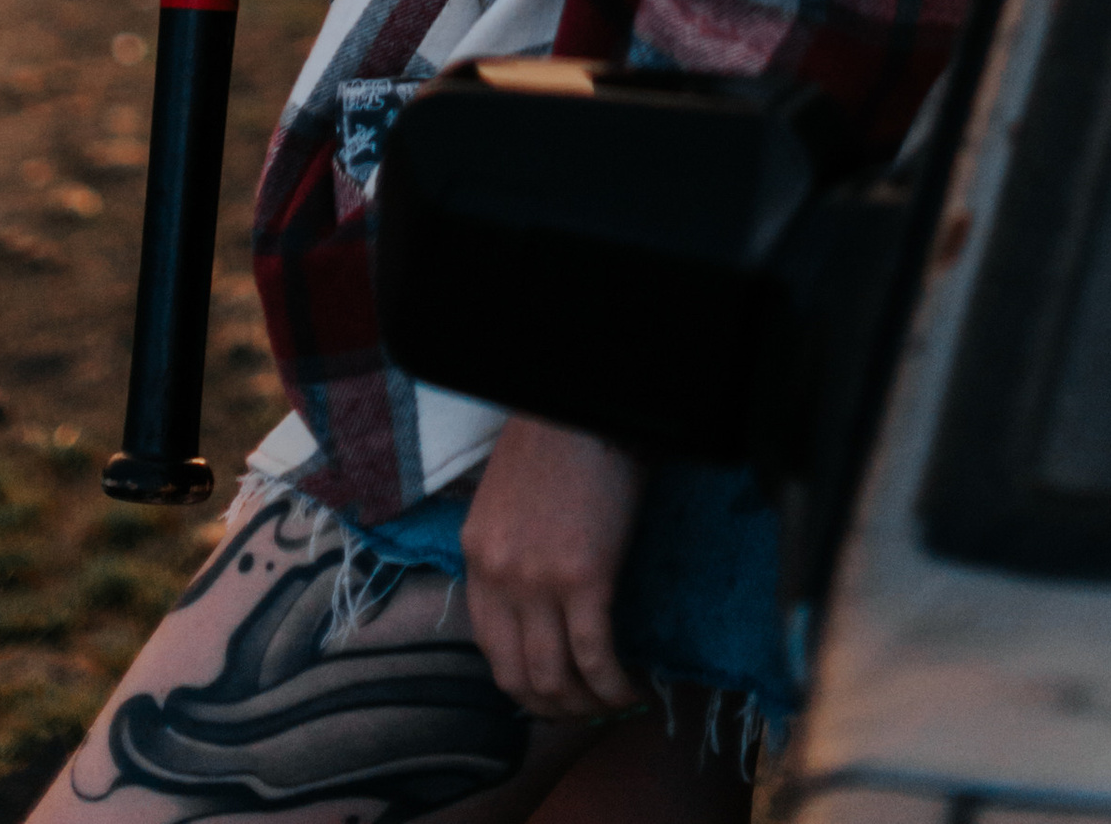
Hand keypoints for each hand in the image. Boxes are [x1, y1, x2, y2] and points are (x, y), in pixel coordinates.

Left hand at [459, 417, 645, 719]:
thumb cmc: (555, 438)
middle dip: (551, 706)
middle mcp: (498, 577)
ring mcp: (537, 582)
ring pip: (555, 676)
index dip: (520, 680)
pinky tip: (633, 689)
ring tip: (613, 703)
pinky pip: (596, 656)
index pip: (487, 646)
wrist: (586, 399)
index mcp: (476, 555)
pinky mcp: (584, 579)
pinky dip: (614, 685)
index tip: (551, 689)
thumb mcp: (508, 497)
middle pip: (516, 674)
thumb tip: (538, 599)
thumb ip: (511, 548)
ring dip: (585, 704)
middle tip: (584, 711)